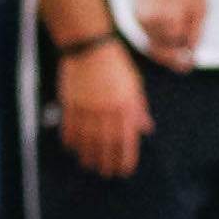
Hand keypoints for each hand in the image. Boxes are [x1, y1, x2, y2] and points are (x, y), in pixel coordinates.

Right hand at [58, 36, 149, 176]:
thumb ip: (139, 108)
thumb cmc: (116, 65)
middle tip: (105, 172)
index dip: (126, 159)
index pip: (127, 140)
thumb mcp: (135, 84)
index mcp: (126, 105)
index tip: (124, 171)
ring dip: (88, 156)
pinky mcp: (71, 104)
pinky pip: (70, 129)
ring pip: (87, 141)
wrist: (90, 46)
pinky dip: (72, 141)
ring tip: (89, 165)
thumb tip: (147, 129)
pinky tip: (74, 148)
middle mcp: (107, 110)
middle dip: (106, 162)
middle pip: (106, 145)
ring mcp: (88, 108)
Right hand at [135, 0, 207, 67]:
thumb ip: (194, 36)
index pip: (175, 47)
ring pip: (152, 42)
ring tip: (178, 44)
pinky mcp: (137, 14)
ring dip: (164, 47)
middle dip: (172, 58)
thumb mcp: (200, 11)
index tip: (191, 61)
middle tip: (185, 63)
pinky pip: (147, 33)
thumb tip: (189, 56)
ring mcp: (141, 16)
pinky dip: (157, 37)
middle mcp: (151, 19)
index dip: (184, 54)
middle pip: (159, 50)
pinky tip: (168, 33)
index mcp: (168, 18)